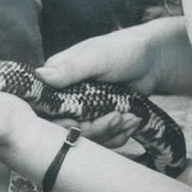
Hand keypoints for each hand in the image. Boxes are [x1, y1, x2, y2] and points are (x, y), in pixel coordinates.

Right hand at [36, 25, 162, 146]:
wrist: (152, 61)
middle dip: (95, 128)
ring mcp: (82, 111)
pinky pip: (101, 140)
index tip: (85, 121)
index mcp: (55, 81)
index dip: (64, 122)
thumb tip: (39, 75)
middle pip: (68, 129)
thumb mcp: (96, 58)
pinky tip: (131, 124)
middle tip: (118, 116)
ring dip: (111, 132)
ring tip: (131, 118)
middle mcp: (64, 98)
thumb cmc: (122, 51)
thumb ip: (70, 69)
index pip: (47, 111)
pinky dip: (117, 136)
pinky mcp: (98, 121)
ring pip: (86, 138)